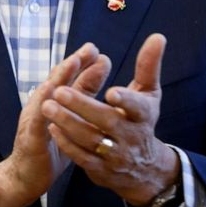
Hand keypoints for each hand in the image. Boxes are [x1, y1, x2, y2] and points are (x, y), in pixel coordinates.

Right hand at [0, 43, 110, 206]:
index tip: (97, 51)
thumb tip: (96, 75)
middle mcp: (42, 106)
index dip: (81, 65)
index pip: (69, 80)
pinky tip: (52, 98)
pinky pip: (38, 122)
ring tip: (71, 63)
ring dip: (59, 78)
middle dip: (73, 63)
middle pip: (58, 80)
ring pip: (47, 94)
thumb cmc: (51, 149)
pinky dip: (45, 108)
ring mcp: (34, 120)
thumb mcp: (71, 121)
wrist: (26, 176)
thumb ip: (80, 99)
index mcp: (54, 103)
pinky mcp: (31, 137)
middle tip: (89, 48)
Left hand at [41, 33, 179, 206]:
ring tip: (47, 106)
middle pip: (107, 122)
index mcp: (144, 116)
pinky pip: (82, 158)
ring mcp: (116, 155)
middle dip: (83, 107)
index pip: (138, 108)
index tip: (111, 90)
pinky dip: (67, 143)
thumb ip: (149, 66)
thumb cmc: (141, 122)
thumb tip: (158, 36)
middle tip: (60, 91)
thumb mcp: (149, 95)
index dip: (126, 99)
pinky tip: (51, 127)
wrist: (145, 170)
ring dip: (67, 124)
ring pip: (90, 140)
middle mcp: (131, 137)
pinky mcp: (101, 170)